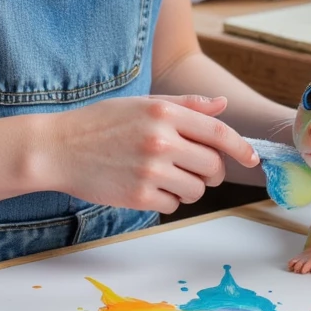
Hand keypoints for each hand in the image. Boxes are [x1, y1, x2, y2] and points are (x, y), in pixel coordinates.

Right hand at [41, 94, 260, 214]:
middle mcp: (161, 140)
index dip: (241, 148)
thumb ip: (185, 105)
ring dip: (188, 187)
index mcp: (164, 112)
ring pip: (197, 190)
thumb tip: (222, 106)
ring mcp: (151, 170)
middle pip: (213, 166)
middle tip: (193, 167)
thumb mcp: (143, 104)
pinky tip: (146, 186)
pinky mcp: (140, 197)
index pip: (219, 132)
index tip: (253, 158)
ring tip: (163, 175)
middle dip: (211, 171)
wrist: (58, 148)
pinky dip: (167, 200)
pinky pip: (174, 205)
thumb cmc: (100, 123)